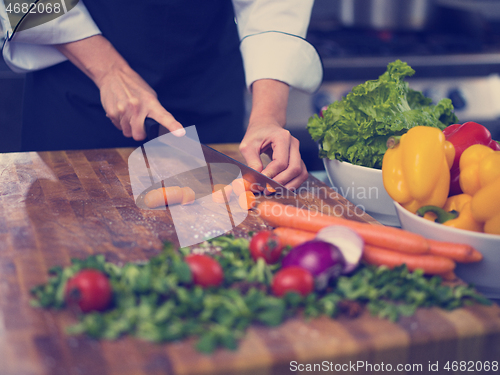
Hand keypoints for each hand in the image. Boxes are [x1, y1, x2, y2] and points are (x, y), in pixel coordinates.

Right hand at [56, 35, 184, 139]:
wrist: (113, 74)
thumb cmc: (134, 85)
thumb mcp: (149, 95)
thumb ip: (154, 111)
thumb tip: (160, 127)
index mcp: (151, 102)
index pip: (164, 117)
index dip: (172, 126)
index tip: (180, 133)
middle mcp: (137, 107)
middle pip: (139, 135)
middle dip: (139, 133)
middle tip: (139, 124)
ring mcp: (124, 110)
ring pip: (127, 132)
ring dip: (128, 127)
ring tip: (128, 114)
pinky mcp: (112, 112)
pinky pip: (118, 127)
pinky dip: (120, 122)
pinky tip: (121, 111)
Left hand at [240, 118, 307, 190]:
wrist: (266, 125)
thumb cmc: (256, 134)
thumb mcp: (248, 145)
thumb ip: (252, 162)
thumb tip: (255, 180)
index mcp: (282, 137)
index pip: (281, 161)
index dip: (271, 174)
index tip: (261, 183)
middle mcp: (294, 144)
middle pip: (294, 168)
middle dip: (281, 182)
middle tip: (267, 190)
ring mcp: (298, 151)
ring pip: (301, 172)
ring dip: (289, 185)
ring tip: (274, 191)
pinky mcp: (298, 159)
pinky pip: (301, 174)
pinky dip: (293, 183)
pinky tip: (282, 188)